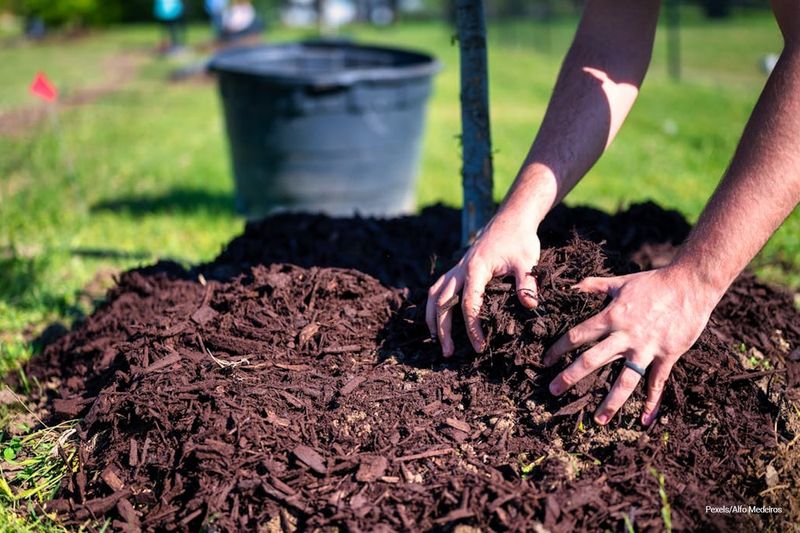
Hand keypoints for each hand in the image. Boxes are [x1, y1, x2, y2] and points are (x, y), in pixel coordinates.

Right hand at [426, 209, 540, 356]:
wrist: (511, 219)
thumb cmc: (520, 240)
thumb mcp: (527, 261)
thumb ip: (527, 283)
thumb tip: (529, 305)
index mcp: (476, 269)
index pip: (468, 304)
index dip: (472, 327)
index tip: (479, 346)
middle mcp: (460, 269)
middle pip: (442, 302)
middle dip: (443, 329)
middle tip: (448, 353)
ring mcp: (457, 268)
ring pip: (434, 295)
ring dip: (432, 318)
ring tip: (435, 340)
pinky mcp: (458, 269)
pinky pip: (438, 288)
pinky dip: (434, 305)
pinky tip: (437, 319)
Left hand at [543, 266, 720, 425]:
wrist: (690, 284)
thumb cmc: (654, 282)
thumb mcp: (620, 282)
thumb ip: (594, 285)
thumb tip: (573, 286)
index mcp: (611, 317)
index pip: (577, 336)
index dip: (558, 349)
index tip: (545, 361)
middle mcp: (625, 336)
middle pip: (592, 360)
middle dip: (570, 377)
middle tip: (553, 391)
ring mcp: (647, 348)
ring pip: (625, 380)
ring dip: (611, 402)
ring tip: (599, 420)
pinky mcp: (667, 355)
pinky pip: (657, 382)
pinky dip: (652, 402)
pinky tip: (645, 420)